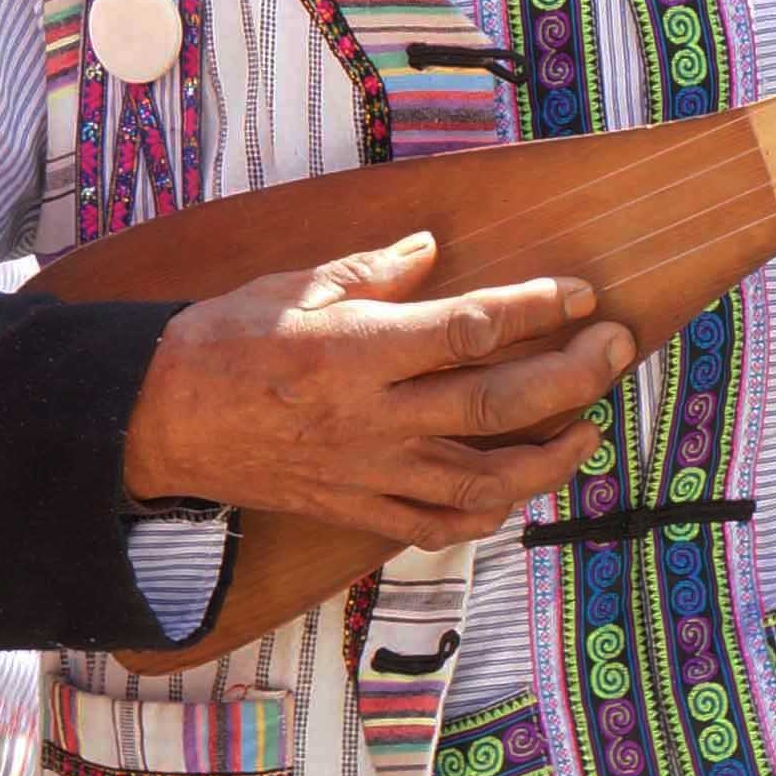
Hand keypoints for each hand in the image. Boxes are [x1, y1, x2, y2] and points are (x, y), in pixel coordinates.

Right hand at [122, 232, 634, 552]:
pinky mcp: (356, 507)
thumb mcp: (297, 284)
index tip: (581, 293)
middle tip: (616, 349)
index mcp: (360, 350)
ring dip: (548, 459)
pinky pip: (436, 525)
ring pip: (482, 481)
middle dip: (572, 378)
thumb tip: (433, 250)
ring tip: (588, 430)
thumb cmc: (225, 341)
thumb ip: (375, 271)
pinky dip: (486, 514)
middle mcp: (374, 418)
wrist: (160, 421)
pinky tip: (514, 493)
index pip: (471, 330)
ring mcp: (369, 472)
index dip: (536, 310)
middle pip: (497, 406)